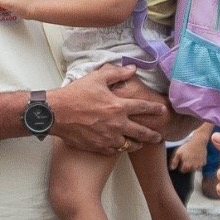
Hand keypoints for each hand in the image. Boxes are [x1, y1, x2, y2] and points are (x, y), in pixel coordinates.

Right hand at [51, 65, 166, 154]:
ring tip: (140, 144)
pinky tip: (120, 146)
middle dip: (152, 134)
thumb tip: (132, 69)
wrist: (56, 113)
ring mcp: (108, 138)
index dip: (155, 109)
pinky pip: (114, 151)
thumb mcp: (96, 78)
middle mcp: (116, 124)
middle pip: (141, 132)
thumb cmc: (75, 94)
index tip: (163, 110)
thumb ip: (116, 73)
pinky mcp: (98, 147)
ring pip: (129, 145)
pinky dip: (119, 149)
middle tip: (158, 136)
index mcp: (118, 106)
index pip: (143, 108)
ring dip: (137, 144)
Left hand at [169, 127, 213, 172]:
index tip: (182, 160)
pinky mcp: (204, 163)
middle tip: (187, 158)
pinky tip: (196, 157)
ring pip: (194, 169)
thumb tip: (172, 169)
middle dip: (187, 166)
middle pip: (188, 170)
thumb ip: (174, 161)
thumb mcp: (178, 153)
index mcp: (186, 165)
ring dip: (192, 166)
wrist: (198, 142)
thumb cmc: (187, 147)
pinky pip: (200, 166)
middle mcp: (193, 167)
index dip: (181, 166)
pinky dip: (198, 163)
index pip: (182, 171)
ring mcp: (199, 165)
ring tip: (191, 157)